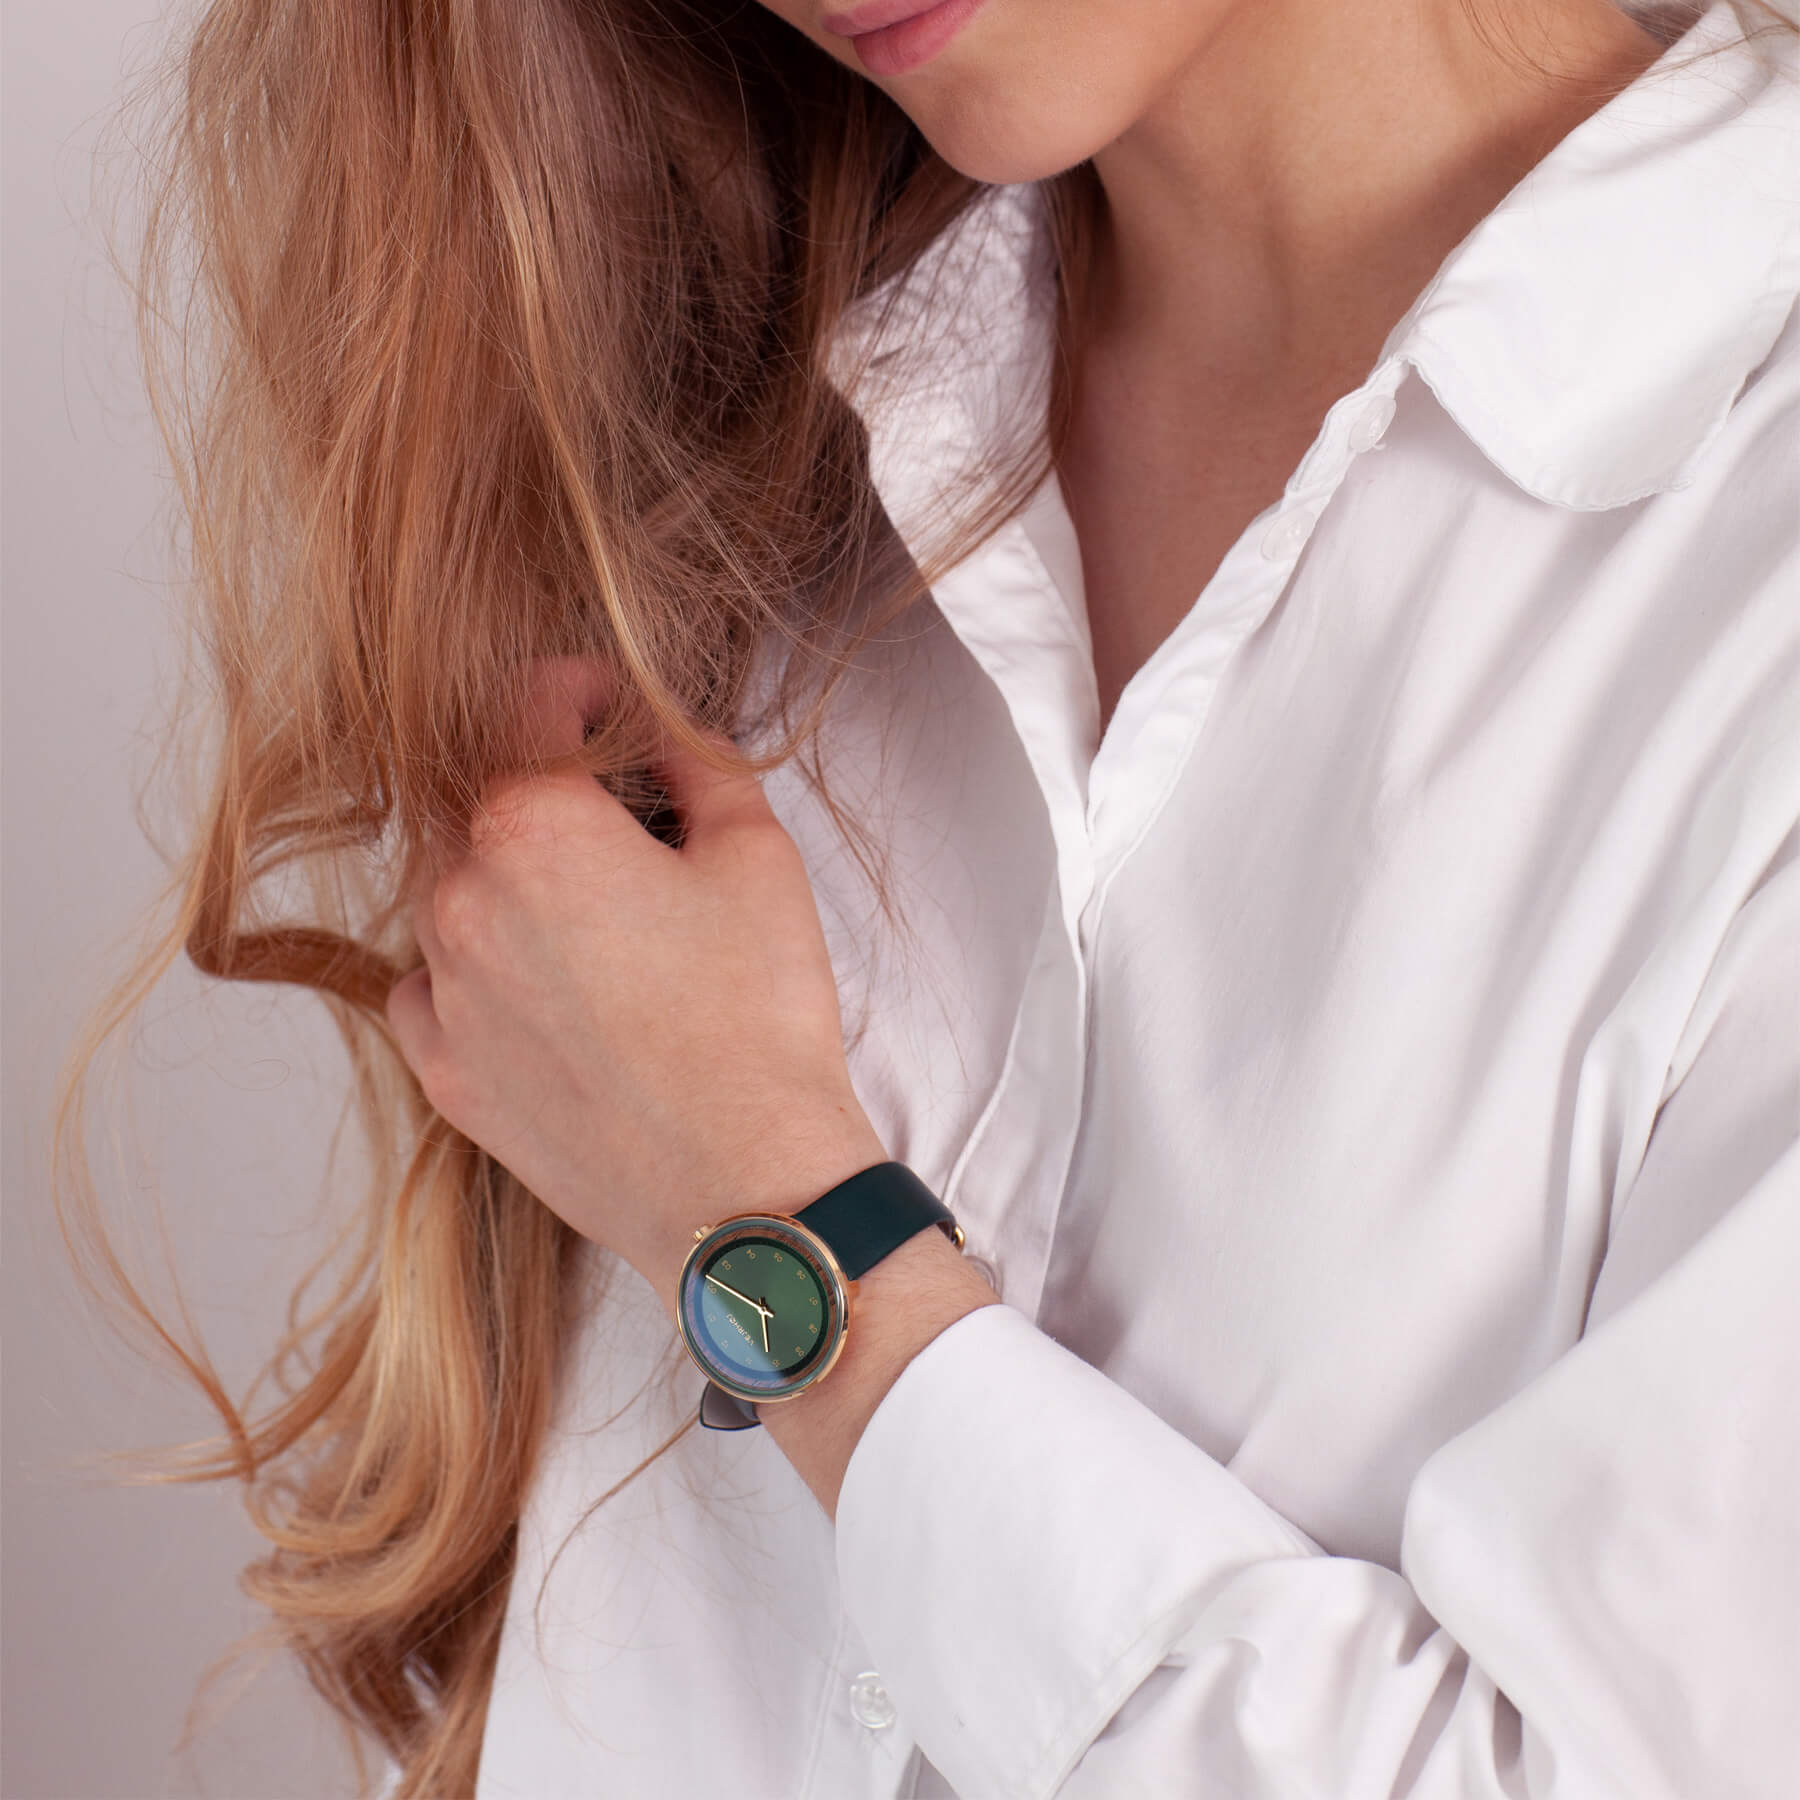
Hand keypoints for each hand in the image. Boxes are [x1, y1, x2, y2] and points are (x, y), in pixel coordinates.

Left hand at [383, 656, 888, 1311]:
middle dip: (549, 786)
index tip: (615, 702)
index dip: (583, 685)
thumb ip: (699, 763)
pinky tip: (545, 983)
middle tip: (624, 815)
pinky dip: (478, 963)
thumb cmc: (759, 1019)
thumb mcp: (758, 854)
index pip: (529, 700)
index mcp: (533, 823)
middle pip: (484, 794)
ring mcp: (445, 990)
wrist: (743, 1182)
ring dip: (512, 874)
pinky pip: (433, 985)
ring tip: (596, 911)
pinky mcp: (447, 1073)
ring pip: (453, 887)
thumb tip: (665, 738)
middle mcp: (461, 896)